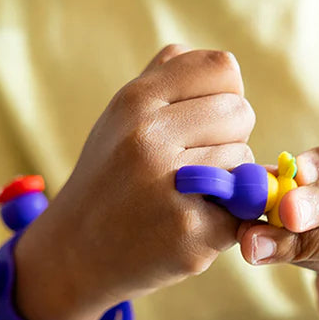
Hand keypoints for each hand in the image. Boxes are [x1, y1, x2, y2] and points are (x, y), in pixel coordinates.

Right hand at [16, 45, 255, 319]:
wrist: (72, 255)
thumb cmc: (107, 178)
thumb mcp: (119, 118)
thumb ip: (164, 79)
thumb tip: (222, 64)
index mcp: (134, 102)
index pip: (223, 68)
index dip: (224, 93)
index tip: (205, 118)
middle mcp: (150, 139)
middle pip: (241, 112)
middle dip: (229, 136)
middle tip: (195, 162)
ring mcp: (171, 188)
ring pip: (245, 159)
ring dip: (228, 177)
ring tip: (186, 193)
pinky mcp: (191, 234)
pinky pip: (243, 207)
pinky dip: (226, 215)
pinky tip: (189, 221)